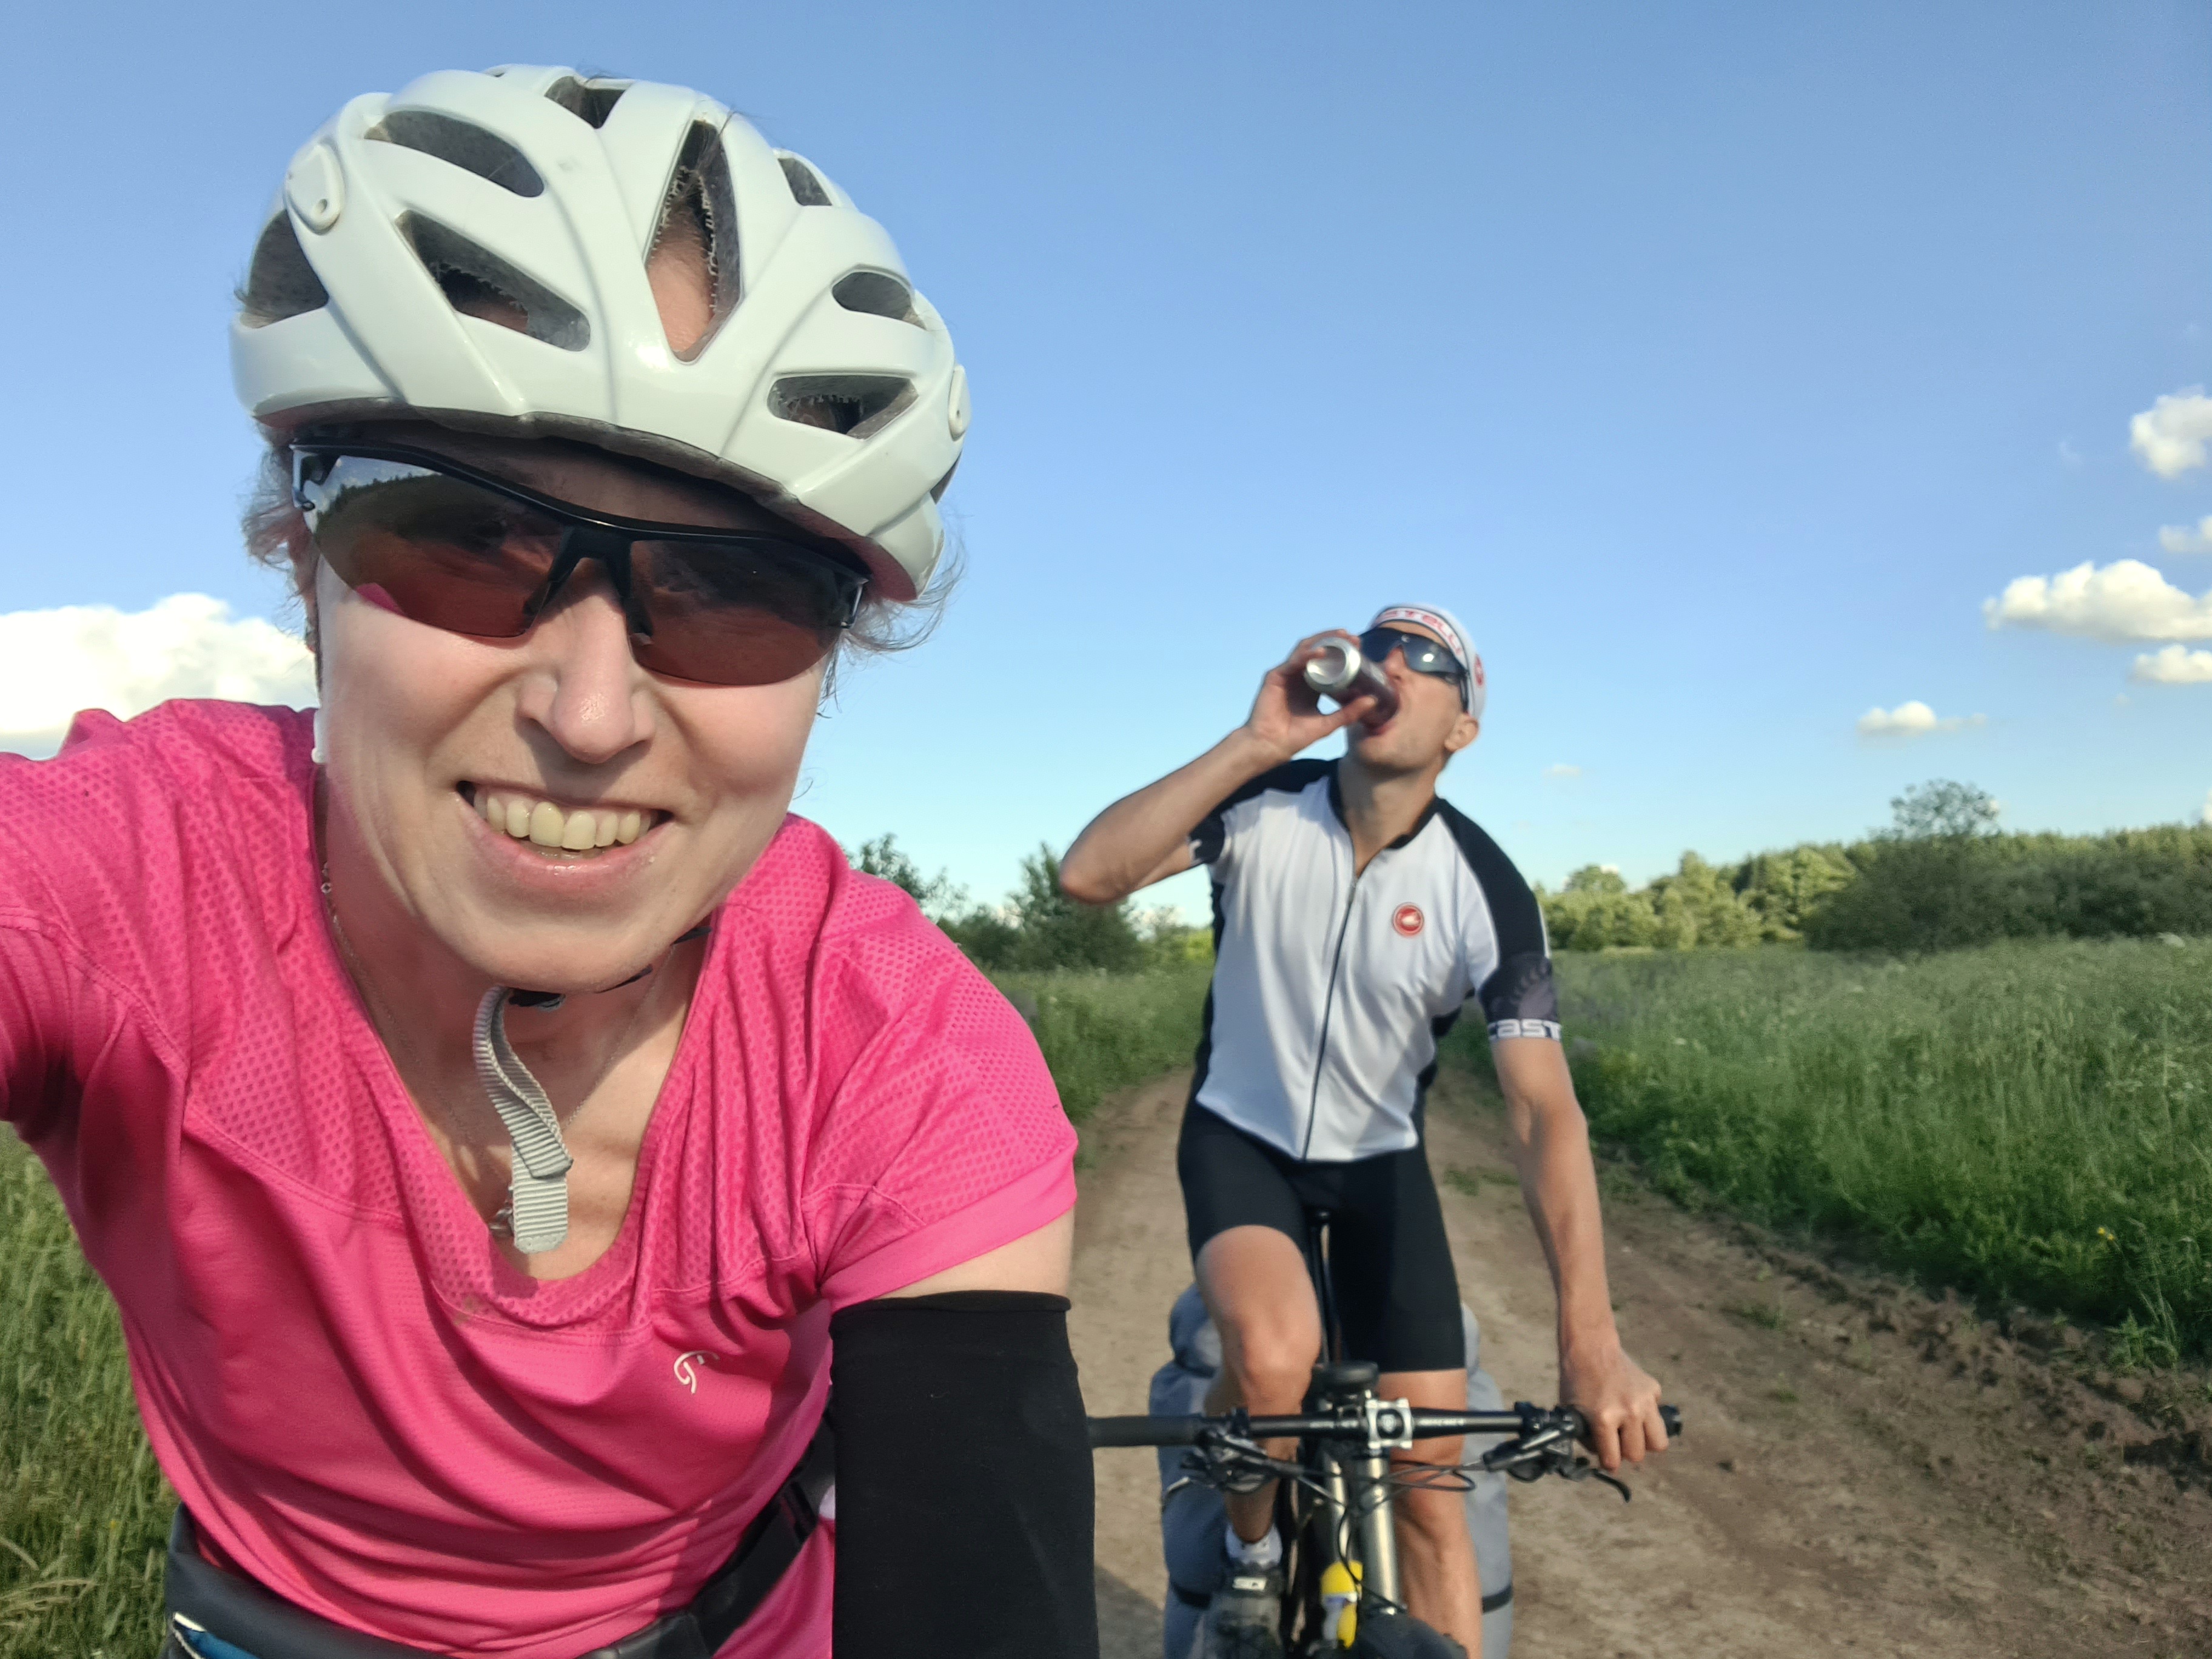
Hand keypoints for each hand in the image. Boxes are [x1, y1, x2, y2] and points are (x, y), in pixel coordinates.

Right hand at [1241, 633, 1377, 762]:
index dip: (1343, 652)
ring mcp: (1287, 675)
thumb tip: (1373, 700)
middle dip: (1335, 641)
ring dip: (1323, 641)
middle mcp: (1299, 676)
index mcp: (1312, 685)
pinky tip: (1320, 652)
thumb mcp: (1329, 723)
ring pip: (1305, 650)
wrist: (1271, 746)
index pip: (1329, 662)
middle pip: (1318, 651)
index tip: (1360, 646)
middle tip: (1353, 637)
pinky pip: (1293, 661)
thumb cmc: (1295, 737)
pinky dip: (1307, 655)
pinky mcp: (1275, 677)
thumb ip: (1349, 712)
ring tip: (1341, 636)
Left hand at [1559, 1340, 1666, 1471]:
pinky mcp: (1654, 1390)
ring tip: (1633, 1433)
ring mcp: (1644, 1400)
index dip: (1608, 1463)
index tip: (1607, 1459)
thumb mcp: (1572, 1412)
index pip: (1613, 1460)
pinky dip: (1647, 1417)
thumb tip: (1605, 1456)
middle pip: (1637, 1455)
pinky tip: (1633, 1405)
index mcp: (1604, 1418)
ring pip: (1659, 1443)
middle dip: (1626, 1452)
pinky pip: (1657, 1416)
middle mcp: (1628, 1411)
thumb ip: (1588, 1437)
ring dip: (1645, 1442)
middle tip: (1617, 1441)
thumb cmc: (1577, 1381)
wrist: (1590, 1348)